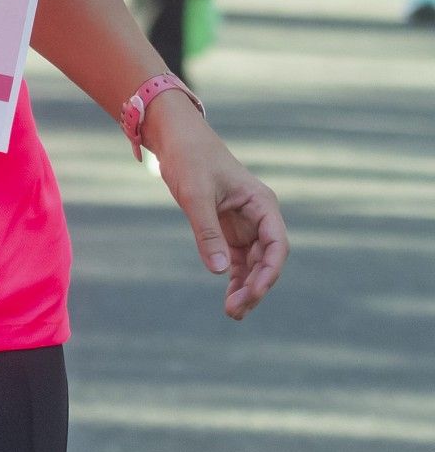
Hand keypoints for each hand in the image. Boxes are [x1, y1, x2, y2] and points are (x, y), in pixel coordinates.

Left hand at [146, 97, 287, 319]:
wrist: (175, 139)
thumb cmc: (190, 158)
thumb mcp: (196, 194)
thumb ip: (208, 232)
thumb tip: (220, 272)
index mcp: (261, 203)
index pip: (276, 245)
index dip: (268, 272)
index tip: (253, 292)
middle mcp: (258, 216)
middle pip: (266, 259)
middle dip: (255, 286)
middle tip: (234, 310)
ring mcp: (244, 224)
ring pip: (253, 264)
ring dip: (246, 287)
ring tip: (232, 312)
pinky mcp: (228, 229)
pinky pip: (237, 260)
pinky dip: (234, 278)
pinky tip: (229, 298)